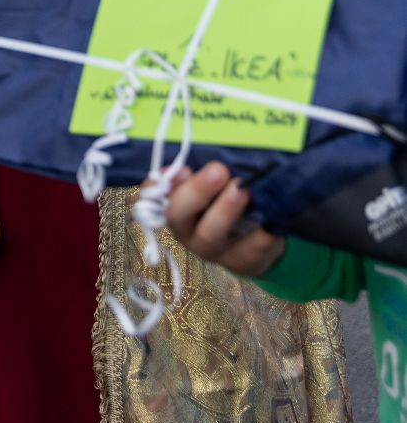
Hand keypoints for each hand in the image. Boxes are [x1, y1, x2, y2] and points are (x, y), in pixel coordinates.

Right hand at [164, 162, 284, 277]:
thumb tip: (193, 160)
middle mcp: (187, 231)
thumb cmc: (224, 200)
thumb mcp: (210, 185)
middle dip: (197, 191)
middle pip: (179, 215)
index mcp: (174, 207)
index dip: (158, 186)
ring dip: (225, 211)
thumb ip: (199, 170)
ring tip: (242, 190)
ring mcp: (214, 250)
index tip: (181, 168)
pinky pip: (250, 250)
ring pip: (211, 234)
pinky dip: (261, 234)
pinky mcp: (242, 263)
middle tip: (219, 170)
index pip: (152, 196)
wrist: (254, 241)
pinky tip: (271, 220)